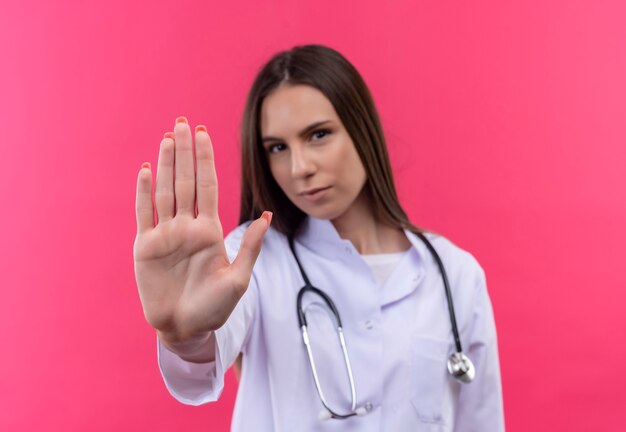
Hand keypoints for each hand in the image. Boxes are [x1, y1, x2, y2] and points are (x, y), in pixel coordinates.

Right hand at [133, 117, 270, 343]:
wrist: (185, 329)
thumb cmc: (214, 308)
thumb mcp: (238, 279)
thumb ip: (249, 247)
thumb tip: (267, 216)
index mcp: (209, 230)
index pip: (208, 187)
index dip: (205, 160)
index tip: (204, 134)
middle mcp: (187, 227)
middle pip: (186, 181)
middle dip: (185, 152)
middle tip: (183, 122)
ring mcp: (166, 234)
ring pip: (165, 191)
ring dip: (165, 164)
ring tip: (167, 137)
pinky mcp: (146, 247)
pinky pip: (144, 214)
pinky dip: (144, 192)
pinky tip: (145, 170)